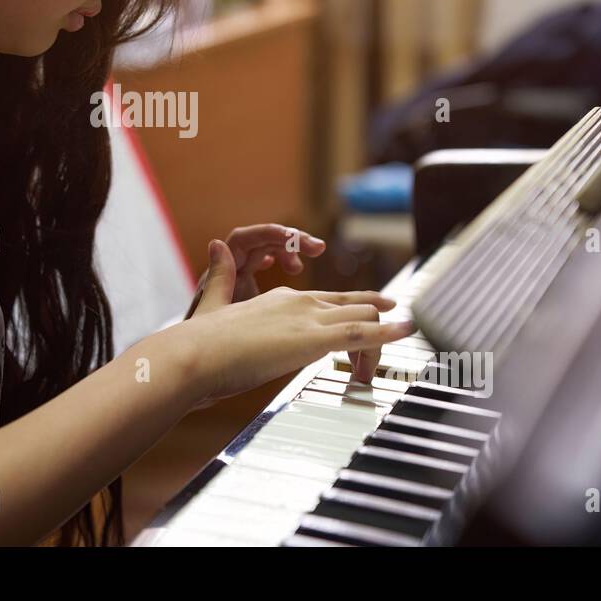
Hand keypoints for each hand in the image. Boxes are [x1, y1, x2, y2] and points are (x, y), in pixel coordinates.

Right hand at [178, 238, 410, 408]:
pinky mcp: (312, 338)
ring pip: (363, 318)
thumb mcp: (217, 311)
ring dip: (380, 340)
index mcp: (280, 300)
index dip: (354, 311)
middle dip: (374, 327)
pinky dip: (388, 333)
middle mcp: (298, 302)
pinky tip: (405, 333)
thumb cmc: (202, 346)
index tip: (374, 319)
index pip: (329, 301)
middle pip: (352, 308)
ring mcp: (307, 317)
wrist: (194, 354)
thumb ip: (221, 282)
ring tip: (389, 353)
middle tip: (386, 344)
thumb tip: (214, 246)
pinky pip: (361, 333)